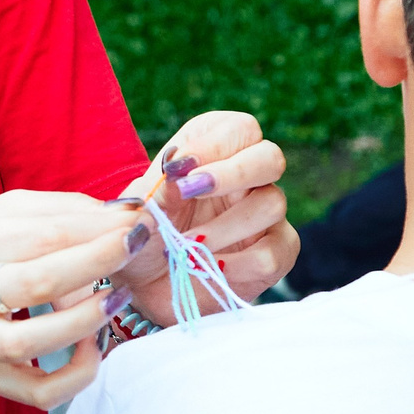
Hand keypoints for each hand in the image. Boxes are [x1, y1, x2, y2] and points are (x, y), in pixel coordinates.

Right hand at [0, 191, 147, 409]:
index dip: (95, 227)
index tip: (136, 217)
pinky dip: (78, 373)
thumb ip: (47, 210)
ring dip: (90, 316)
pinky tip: (93, 345)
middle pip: (39, 281)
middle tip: (139, 243)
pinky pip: (41, 391)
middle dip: (100, 260)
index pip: (39, 235)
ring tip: (118, 294)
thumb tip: (114, 212)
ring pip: (38, 341)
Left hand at [120, 111, 298, 319]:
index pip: (238, 130)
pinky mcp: (275, 252)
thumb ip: (158, 190)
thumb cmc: (143, 234)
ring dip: (223, 228)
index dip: (214, 146)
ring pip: (272, 204)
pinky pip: (274, 253)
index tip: (179, 169)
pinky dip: (238, 264)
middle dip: (233, 174)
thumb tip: (179, 171)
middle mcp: (247, 176)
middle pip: (270, 157)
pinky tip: (209, 269)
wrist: (145, 284)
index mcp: (216, 149)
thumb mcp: (138, 211)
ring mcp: (266, 214)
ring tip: (185, 247)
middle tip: (191, 192)